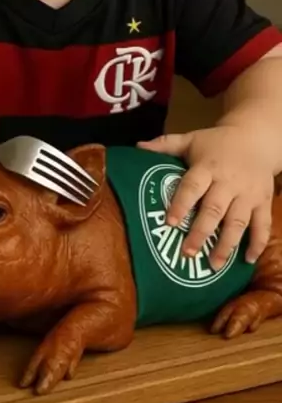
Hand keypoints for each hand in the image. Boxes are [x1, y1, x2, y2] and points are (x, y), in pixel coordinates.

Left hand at [138, 126, 274, 268]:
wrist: (256, 137)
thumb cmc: (217, 142)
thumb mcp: (191, 139)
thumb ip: (165, 144)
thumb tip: (137, 146)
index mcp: (207, 167)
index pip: (192, 186)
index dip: (181, 204)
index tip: (170, 222)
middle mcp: (228, 182)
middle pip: (214, 209)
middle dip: (201, 232)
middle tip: (187, 253)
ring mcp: (248, 193)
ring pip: (238, 222)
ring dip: (226, 244)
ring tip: (214, 265)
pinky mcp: (263, 201)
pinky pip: (262, 224)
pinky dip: (258, 243)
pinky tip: (248, 260)